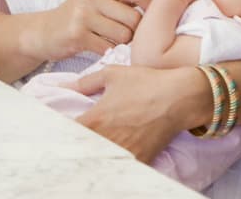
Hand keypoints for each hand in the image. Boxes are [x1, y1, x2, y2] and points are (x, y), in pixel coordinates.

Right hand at [32, 0, 151, 59]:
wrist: (43, 32)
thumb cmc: (78, 16)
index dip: (151, 6)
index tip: (150, 18)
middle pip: (134, 17)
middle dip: (135, 31)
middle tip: (125, 35)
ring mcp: (82, 15)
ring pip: (124, 35)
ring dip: (122, 43)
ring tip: (111, 41)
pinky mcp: (77, 35)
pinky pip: (108, 48)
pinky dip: (109, 52)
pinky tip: (100, 48)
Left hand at [69, 65, 204, 162]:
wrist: (180, 97)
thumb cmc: (145, 82)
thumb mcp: (111, 75)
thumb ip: (85, 82)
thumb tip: (64, 85)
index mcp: (95, 119)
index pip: (67, 134)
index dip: (60, 134)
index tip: (60, 131)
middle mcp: (106, 139)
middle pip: (81, 151)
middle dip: (76, 146)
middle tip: (71, 143)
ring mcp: (123, 151)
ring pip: (99, 160)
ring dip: (93, 154)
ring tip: (90, 149)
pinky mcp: (140, 159)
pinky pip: (121, 166)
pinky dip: (113, 162)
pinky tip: (110, 156)